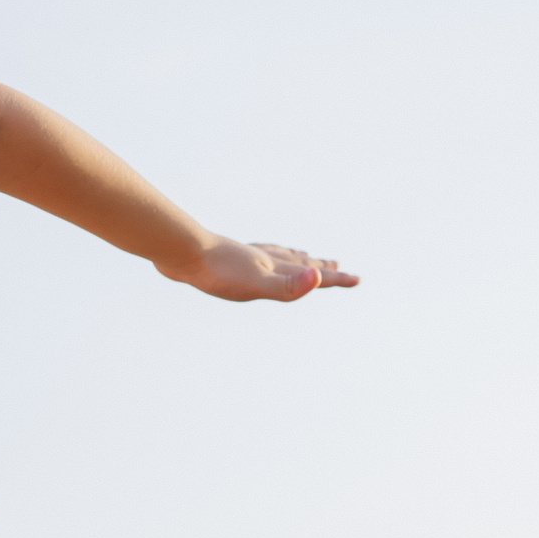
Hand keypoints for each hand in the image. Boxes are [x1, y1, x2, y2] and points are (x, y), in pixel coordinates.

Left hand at [159, 237, 358, 302]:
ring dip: (294, 257)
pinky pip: (252, 254)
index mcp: (275, 268)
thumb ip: (289, 286)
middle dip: (318, 266)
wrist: (180, 251)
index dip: (335, 279)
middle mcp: (264, 259)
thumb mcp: (258, 285)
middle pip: (298, 262)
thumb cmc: (218, 272)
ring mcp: (244, 255)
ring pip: (277, 255)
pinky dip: (262, 254)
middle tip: (335, 264)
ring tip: (302, 254)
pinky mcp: (224, 256)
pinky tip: (252, 255)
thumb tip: (320, 277)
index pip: (312, 276)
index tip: (357, 279)